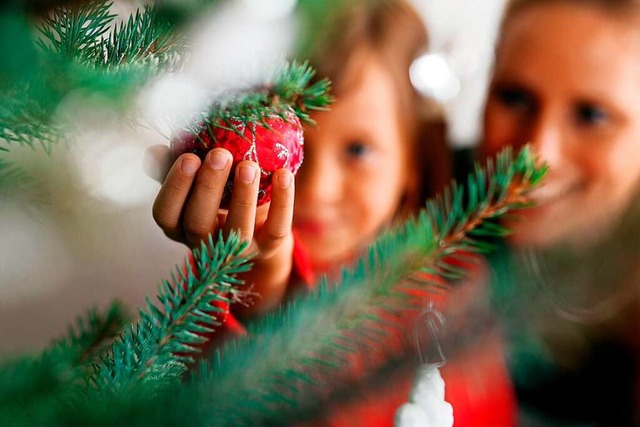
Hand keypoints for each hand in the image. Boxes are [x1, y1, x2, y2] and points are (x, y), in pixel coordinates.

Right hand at [150, 146, 294, 316]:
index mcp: (179, 226)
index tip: (188, 157)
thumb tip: (154, 150)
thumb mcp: (194, 184)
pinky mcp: (268, 248)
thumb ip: (173, 166)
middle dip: (208, 187)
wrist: (258, 230)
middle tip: (220, 154)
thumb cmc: (218, 197)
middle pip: (198, 223)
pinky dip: (282, 202)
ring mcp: (237, 251)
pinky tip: (283, 173)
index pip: (165, 213)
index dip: (174, 187)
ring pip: (237, 231)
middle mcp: (204, 243)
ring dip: (242, 196)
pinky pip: (276, 229)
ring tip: (249, 165)